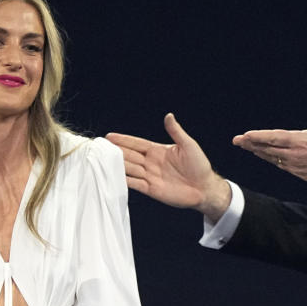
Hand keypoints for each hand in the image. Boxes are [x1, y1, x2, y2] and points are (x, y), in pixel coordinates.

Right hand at [106, 113, 232, 220]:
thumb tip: (169, 116)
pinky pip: (135, 184)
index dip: (124, 140)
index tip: (110, 136)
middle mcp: (151, 163)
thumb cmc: (200, 166)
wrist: (205, 188)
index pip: (137, 143)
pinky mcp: (151, 189)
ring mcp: (150, 176)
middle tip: (101, 148)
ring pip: (130, 169)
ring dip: (118, 165)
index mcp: (158, 151)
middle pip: (130, 156)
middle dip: (116, 151)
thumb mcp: (188, 145)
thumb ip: (176, 132)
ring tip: (103, 161)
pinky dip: (124, 180)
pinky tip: (115, 176)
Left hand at [232, 104, 306, 189]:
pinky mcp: (296, 172)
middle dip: (251, 144)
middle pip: (268, 148)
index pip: (275, 138)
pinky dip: (267, 157)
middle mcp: (295, 154)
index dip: (259, 137)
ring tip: (243, 145)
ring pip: (270, 157)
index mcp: (301, 142)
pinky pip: (277, 163)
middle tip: (236, 140)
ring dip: (256, 150)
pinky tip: (259, 153)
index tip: (246, 135)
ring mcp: (294, 165)